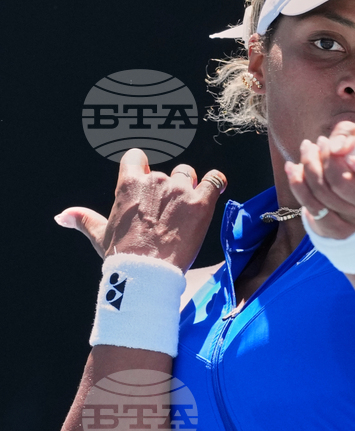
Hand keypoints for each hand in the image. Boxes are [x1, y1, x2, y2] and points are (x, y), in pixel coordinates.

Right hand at [54, 149, 227, 272]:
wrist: (147, 274)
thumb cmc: (122, 255)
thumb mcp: (101, 235)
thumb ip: (84, 219)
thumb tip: (62, 216)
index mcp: (129, 183)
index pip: (136, 156)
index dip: (142, 167)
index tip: (146, 182)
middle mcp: (155, 180)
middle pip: (168, 171)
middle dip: (169, 189)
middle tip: (165, 215)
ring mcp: (180, 190)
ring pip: (189, 175)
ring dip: (190, 188)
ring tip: (184, 213)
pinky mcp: (201, 202)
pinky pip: (216, 179)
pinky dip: (216, 183)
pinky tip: (213, 192)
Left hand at [285, 121, 354, 239]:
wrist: (354, 196)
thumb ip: (351, 135)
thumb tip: (337, 147)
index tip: (350, 156)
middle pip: (343, 183)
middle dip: (325, 158)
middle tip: (320, 143)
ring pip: (324, 193)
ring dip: (309, 166)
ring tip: (307, 149)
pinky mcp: (338, 231)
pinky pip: (312, 208)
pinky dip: (298, 184)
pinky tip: (292, 168)